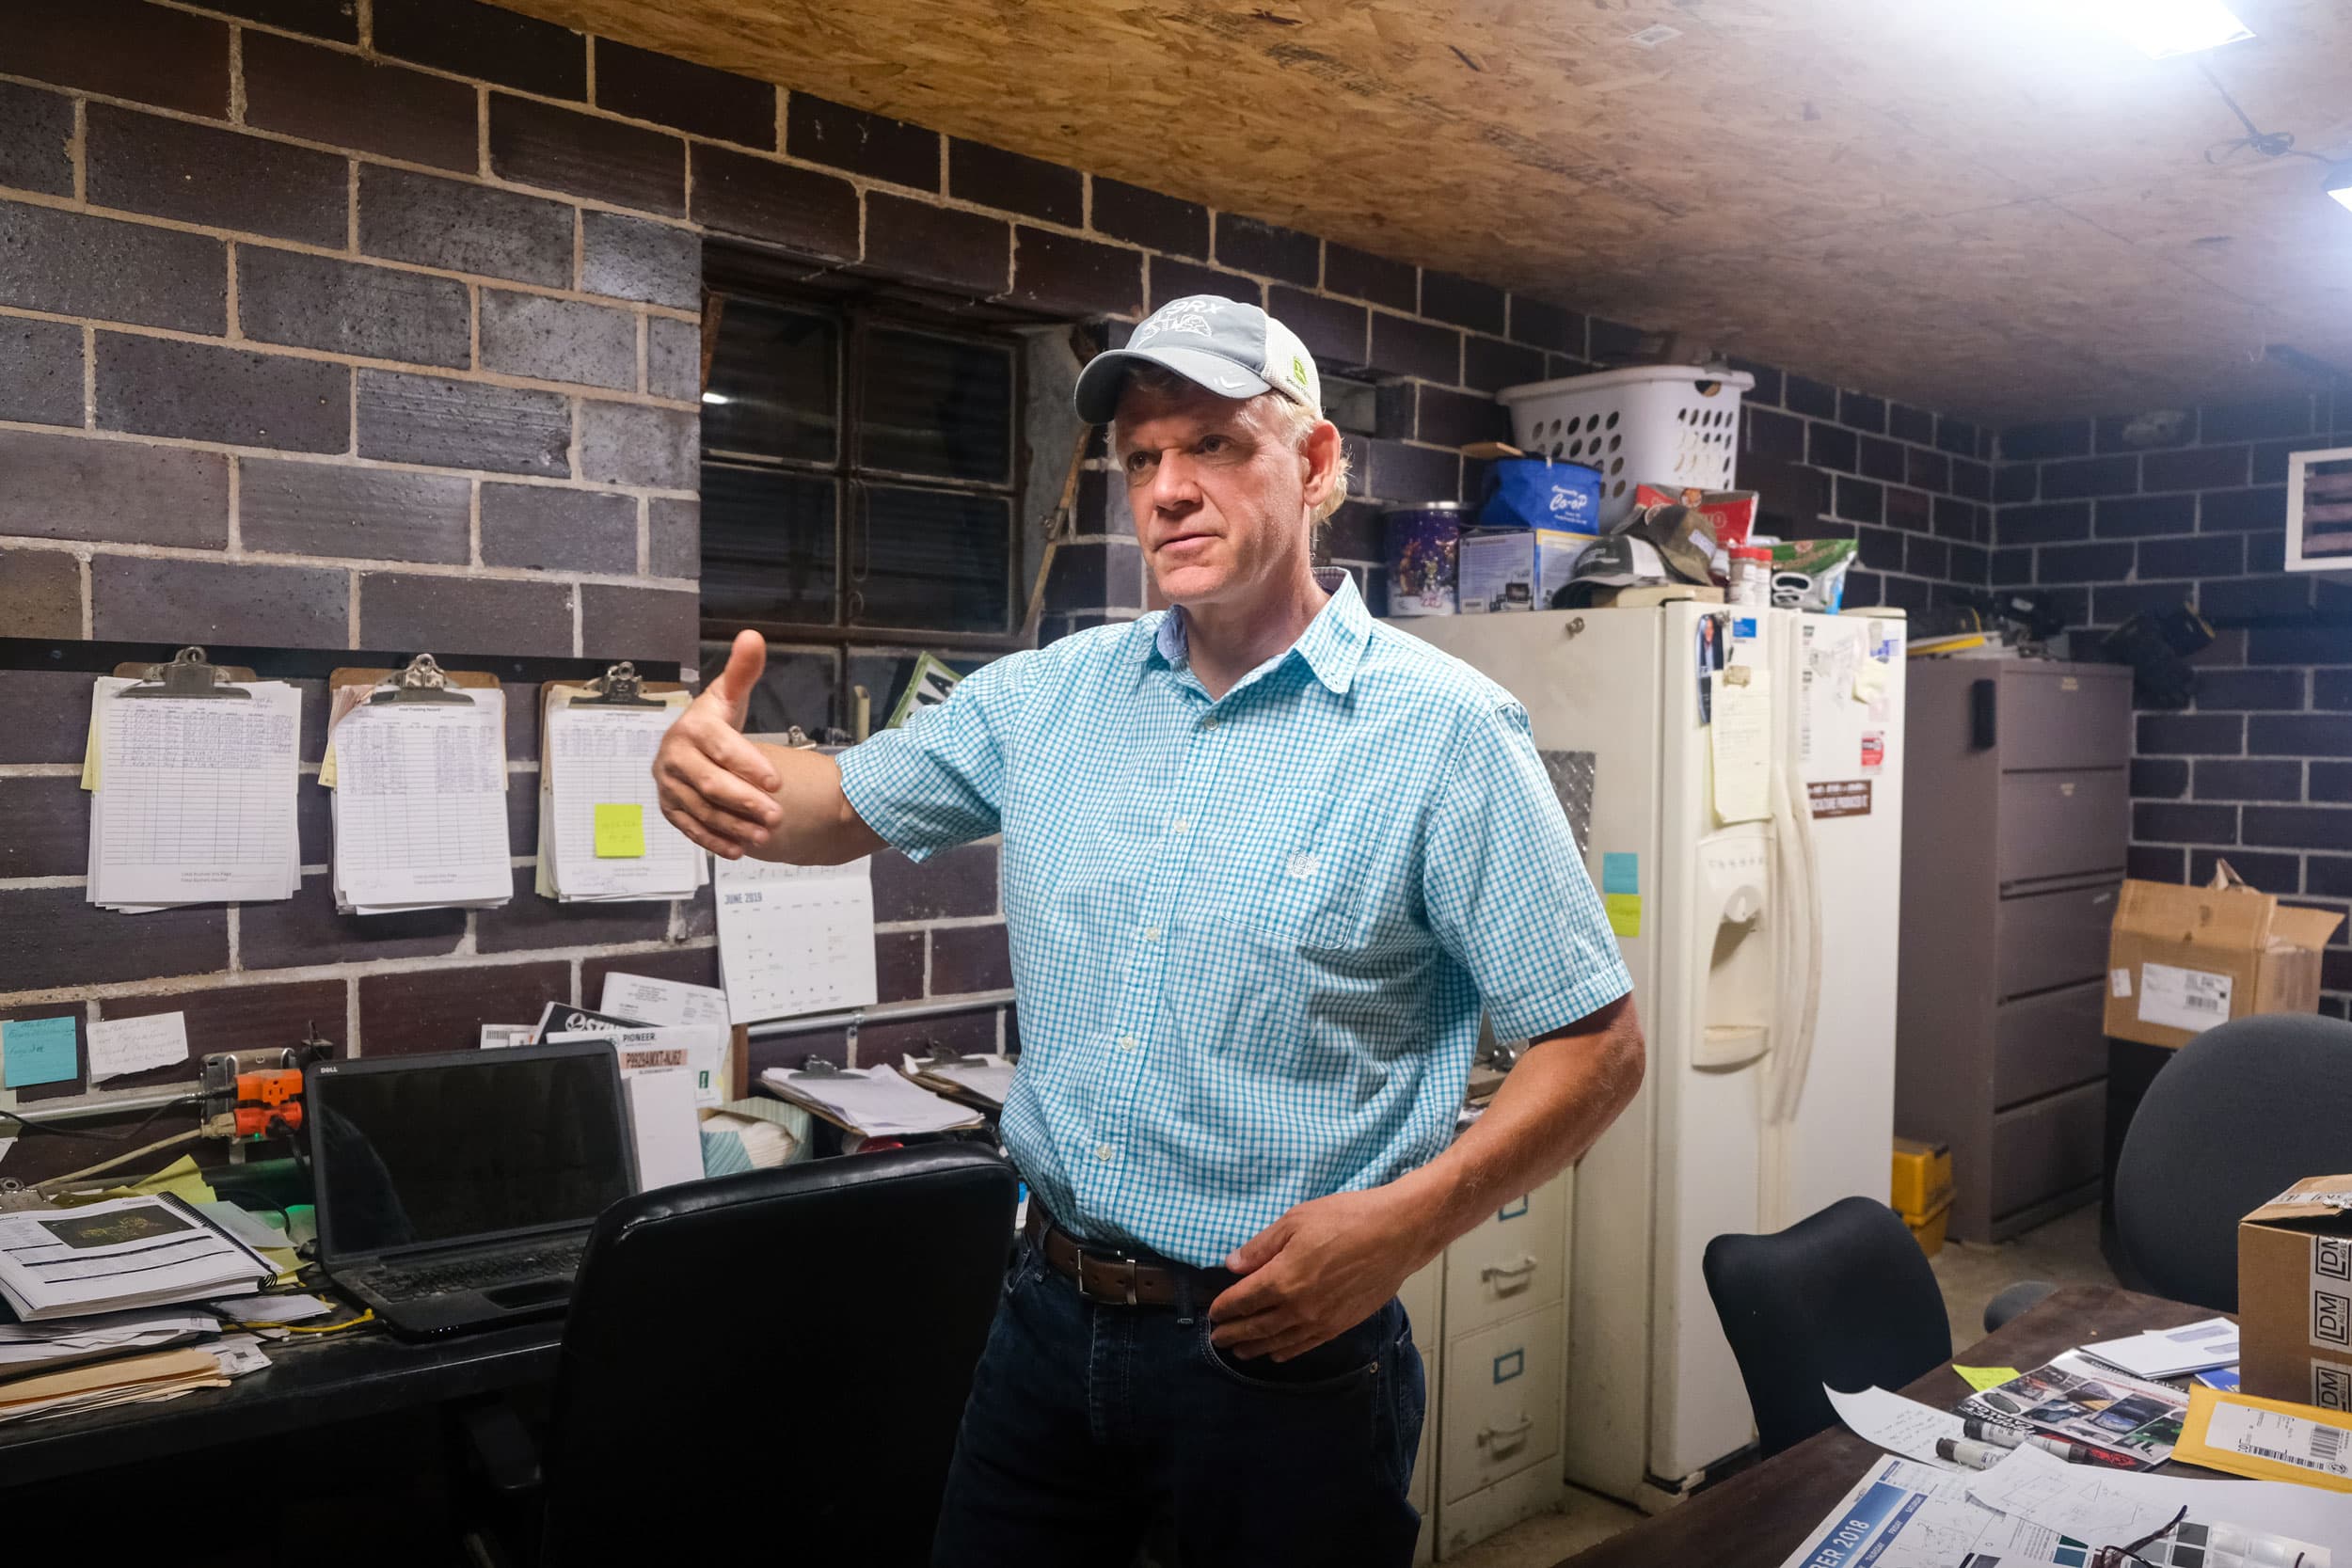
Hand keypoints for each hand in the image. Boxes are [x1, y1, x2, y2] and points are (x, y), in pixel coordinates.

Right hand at [653, 630, 784, 858]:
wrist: (689, 745)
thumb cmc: (715, 721)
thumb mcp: (728, 695)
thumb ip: (742, 671)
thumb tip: (753, 638)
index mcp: (692, 728)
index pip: (722, 748)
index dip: (749, 765)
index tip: (776, 781)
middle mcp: (675, 757)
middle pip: (712, 784)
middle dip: (746, 802)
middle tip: (776, 815)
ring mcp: (669, 785)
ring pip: (703, 810)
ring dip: (734, 826)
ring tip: (764, 835)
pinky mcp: (669, 808)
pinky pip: (690, 828)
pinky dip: (713, 840)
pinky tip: (737, 849)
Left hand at [1207, 1186, 1436, 1362]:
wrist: (1397, 1234)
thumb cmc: (1347, 1219)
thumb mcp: (1295, 1220)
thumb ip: (1260, 1247)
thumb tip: (1233, 1265)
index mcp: (1282, 1279)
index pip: (1242, 1301)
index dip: (1223, 1308)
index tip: (1212, 1312)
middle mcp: (1298, 1307)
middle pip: (1255, 1328)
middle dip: (1232, 1334)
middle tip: (1216, 1339)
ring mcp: (1320, 1320)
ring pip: (1278, 1342)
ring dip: (1254, 1348)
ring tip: (1238, 1352)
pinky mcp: (1340, 1325)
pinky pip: (1305, 1345)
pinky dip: (1286, 1352)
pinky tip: (1276, 1355)